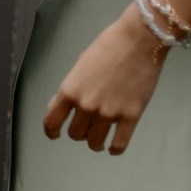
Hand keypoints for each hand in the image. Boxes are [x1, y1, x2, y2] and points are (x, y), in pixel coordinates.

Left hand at [42, 6, 166, 152]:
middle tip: (87, 127)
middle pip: (76, 134)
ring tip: (99, 139)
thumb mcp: (80, 66)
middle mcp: (86, 105)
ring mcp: (109, 112)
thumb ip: (70, 88)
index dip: (51, 131)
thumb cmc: (108, 46)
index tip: (55, 134)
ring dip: (95, 143)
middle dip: (79, 132)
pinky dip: (115, 149)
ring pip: (95, 142)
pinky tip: (113, 148)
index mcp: (69, 91)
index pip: (51, 121)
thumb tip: (59, 106)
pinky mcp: (131, 116)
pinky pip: (120, 144)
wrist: (139, 40)